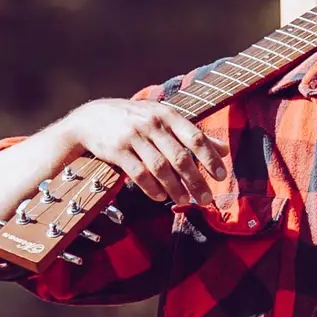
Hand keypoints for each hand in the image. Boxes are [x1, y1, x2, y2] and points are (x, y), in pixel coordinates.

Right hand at [59, 99, 229, 206]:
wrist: (92, 118)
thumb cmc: (135, 119)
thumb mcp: (164, 118)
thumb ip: (193, 133)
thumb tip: (224, 149)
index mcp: (167, 115)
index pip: (195, 137)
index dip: (210, 158)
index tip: (221, 176)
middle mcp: (152, 124)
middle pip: (180, 157)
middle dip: (195, 180)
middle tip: (205, 199)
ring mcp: (134, 137)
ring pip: (160, 167)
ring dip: (174, 188)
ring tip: (184, 201)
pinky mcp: (117, 150)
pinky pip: (138, 173)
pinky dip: (151, 188)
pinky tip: (159, 197)